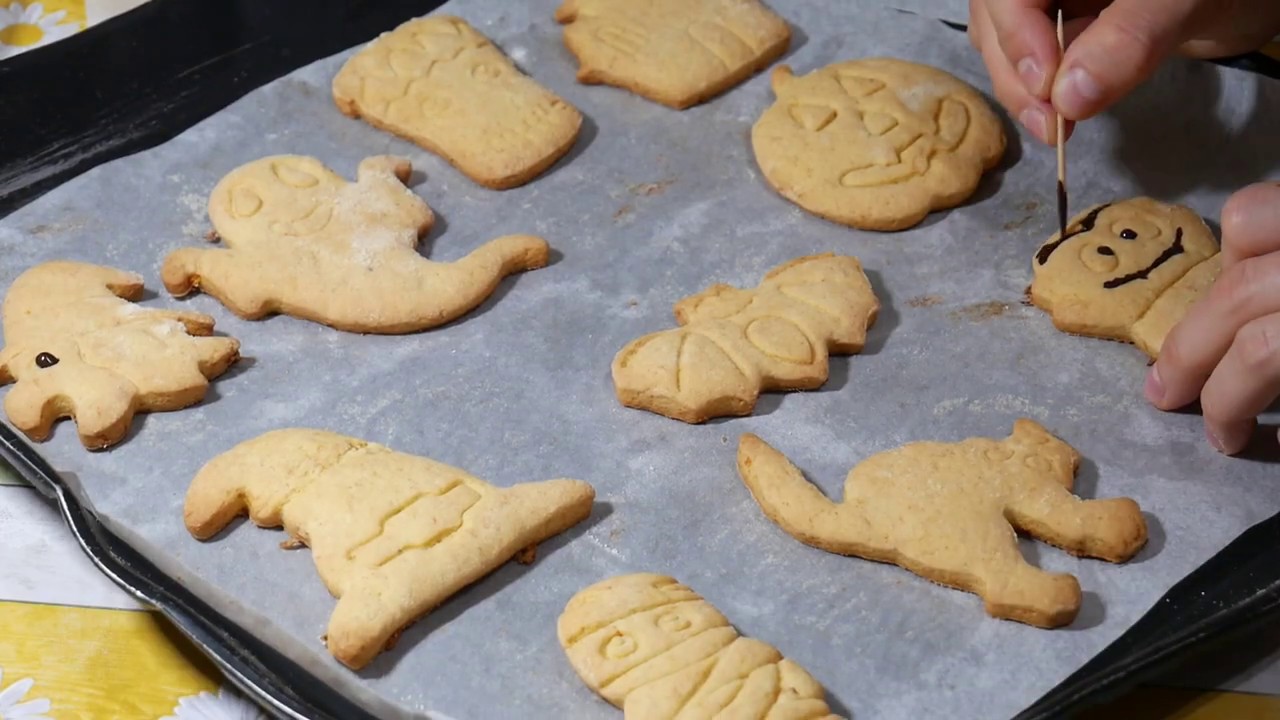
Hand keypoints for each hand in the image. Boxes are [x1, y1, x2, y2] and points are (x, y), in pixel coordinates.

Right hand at [967, 0, 1279, 144]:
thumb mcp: (1181, 2)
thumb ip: (1128, 39)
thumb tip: (1068, 99)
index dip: (1016, 37)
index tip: (1047, 90)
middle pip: (998, 16)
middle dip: (1016, 73)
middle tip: (1050, 126)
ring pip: (1004, 39)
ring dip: (1023, 88)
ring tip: (1055, 127)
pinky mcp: (1060, 24)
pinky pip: (1030, 54)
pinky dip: (1041, 89)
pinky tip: (1063, 114)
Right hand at [1145, 183, 1279, 454]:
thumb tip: (1272, 426)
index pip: (1264, 351)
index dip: (1230, 403)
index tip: (1227, 440)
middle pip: (1239, 293)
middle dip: (1192, 352)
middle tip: (1172, 396)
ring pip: (1250, 222)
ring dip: (1215, 279)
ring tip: (1212, 325)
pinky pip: (1271, 201)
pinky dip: (1248, 236)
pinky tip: (1254, 273)